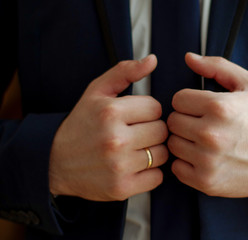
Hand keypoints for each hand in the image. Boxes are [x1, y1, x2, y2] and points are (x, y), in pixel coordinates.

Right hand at [49, 55, 168, 200]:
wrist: (55, 162)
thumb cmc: (81, 124)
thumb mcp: (96, 92)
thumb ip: (125, 72)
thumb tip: (152, 60)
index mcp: (111, 112)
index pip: (156, 108)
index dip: (147, 111)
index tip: (135, 117)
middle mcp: (116, 139)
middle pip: (162, 131)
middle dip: (152, 130)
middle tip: (136, 133)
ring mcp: (119, 166)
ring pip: (163, 154)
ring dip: (153, 151)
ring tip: (135, 149)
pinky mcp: (122, 188)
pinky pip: (157, 177)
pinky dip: (150, 172)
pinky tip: (134, 166)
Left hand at [167, 53, 247, 197]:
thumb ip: (217, 66)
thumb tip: (189, 58)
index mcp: (219, 107)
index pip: (177, 99)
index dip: (189, 102)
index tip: (201, 108)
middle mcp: (211, 134)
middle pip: (173, 122)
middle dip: (186, 120)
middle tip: (203, 124)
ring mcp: (207, 161)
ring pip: (172, 144)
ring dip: (184, 141)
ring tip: (204, 141)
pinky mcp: (206, 181)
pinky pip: (176, 168)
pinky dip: (186, 163)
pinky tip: (203, 158)